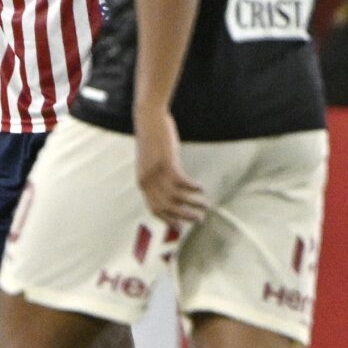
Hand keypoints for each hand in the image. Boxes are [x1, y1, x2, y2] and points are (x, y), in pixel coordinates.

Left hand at [133, 106, 206, 224]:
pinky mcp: (166, 163)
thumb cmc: (152, 140)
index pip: (154, 209)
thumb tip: (168, 192)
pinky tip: (202, 188)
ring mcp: (156, 173)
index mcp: (142, 182)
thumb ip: (156, 178)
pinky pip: (182, 182)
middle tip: (198, 220)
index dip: (168, 219)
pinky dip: (193, 188)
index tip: (180, 227)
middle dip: (184, 216)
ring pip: (176, 197)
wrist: (148, 120)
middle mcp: (147, 181)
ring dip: (193, 204)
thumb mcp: (150, 163)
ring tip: (205, 205)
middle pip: (166, 207)